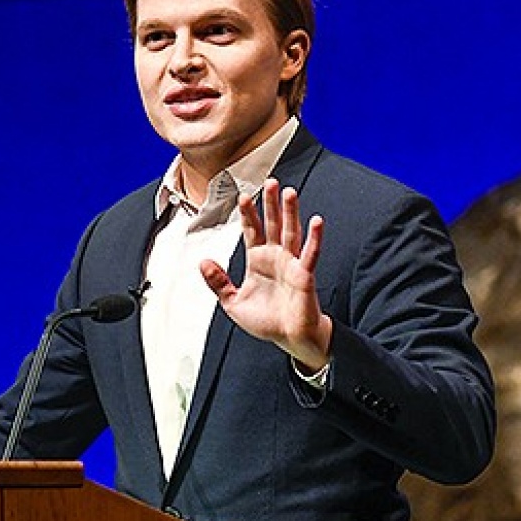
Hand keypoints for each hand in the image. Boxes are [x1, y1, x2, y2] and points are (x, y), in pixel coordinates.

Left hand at [201, 178, 333, 368]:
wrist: (289, 338)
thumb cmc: (266, 321)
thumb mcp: (233, 303)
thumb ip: (218, 282)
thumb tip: (204, 262)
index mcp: (258, 260)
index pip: (252, 231)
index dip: (248, 214)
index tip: (243, 196)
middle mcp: (276, 257)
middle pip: (273, 224)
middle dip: (271, 204)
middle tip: (271, 182)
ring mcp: (292, 264)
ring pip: (291, 232)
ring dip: (291, 213)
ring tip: (289, 192)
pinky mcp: (305, 275)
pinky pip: (310, 253)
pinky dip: (314, 238)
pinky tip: (316, 221)